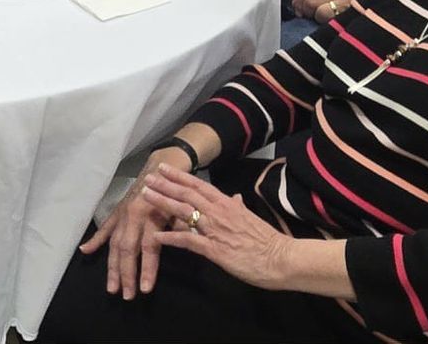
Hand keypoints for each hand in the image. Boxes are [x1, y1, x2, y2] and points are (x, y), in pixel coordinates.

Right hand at [76, 146, 190, 298]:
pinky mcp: (116, 212)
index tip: (145, 289)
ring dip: (112, 267)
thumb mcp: (183, 210)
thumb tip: (183, 247)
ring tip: (111, 287)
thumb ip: (180, 229)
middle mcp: (134, 216)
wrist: (163, 166)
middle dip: (126, 274)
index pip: (149, 248)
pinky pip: (105, 229)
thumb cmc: (177, 191)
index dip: (148, 269)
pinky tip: (85, 251)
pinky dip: (95, 240)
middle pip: (128, 250)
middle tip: (126, 295)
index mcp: (152, 215)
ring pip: (115, 244)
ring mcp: (122, 215)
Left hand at [140, 166, 294, 290]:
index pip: (199, 185)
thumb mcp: (251, 217)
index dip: (179, 176)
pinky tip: (156, 236)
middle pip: (187, 194)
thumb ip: (239, 206)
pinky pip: (188, 241)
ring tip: (145, 197)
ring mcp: (215, 230)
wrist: (281, 258)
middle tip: (146, 177)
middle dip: (165, 185)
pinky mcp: (214, 249)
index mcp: (227, 204)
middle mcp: (219, 212)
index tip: (163, 168)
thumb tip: (235, 197)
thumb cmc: (267, 241)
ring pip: (184, 212)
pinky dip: (171, 237)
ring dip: (163, 203)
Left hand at [290, 0, 376, 22]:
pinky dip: (324, 21)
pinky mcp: (348, 9)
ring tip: (323, 20)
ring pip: (314, 7)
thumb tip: (296, 3)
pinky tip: (332, 23)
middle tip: (311, 17)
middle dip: (305, 9)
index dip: (300, 1)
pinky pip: (325, 16)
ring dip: (315, 16)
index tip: (302, 10)